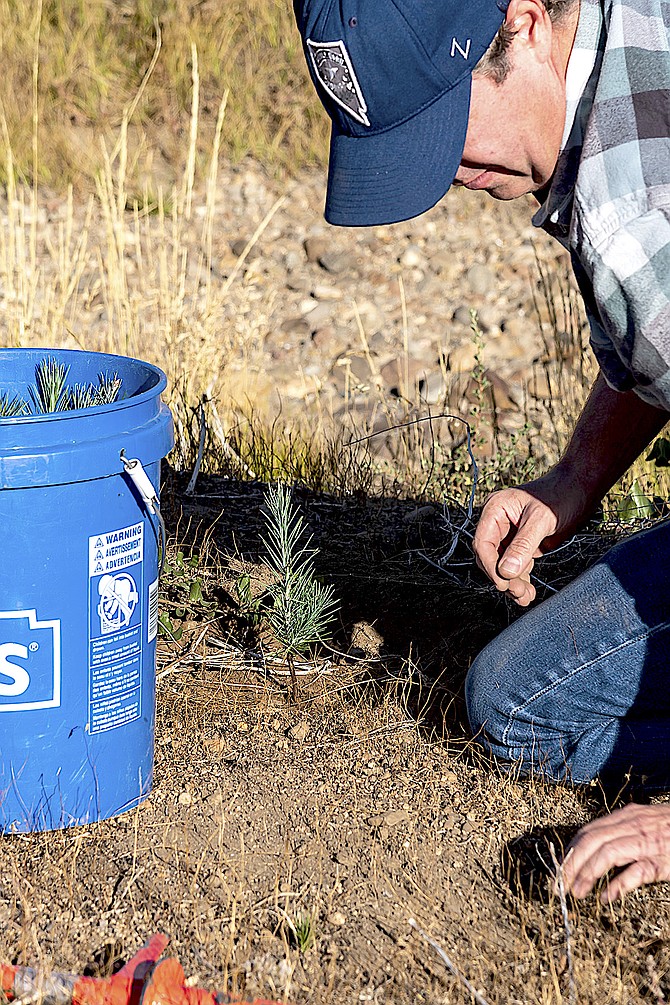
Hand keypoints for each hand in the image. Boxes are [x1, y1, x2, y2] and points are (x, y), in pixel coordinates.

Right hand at [472, 471, 588, 606]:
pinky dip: (521, 579)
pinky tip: (528, 592)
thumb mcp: (542, 520)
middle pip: (489, 556)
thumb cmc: (560, 496)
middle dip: (502, 577)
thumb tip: (506, 572)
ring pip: (502, 564)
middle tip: (518, 593)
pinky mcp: (522, 543)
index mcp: (495, 510)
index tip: (503, 583)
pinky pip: (515, 564)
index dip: (490, 565)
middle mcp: (498, 522)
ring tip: (525, 597)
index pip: (483, 543)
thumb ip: (523, 545)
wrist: (580, 489)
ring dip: (512, 583)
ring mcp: (509, 534)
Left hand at [562, 804, 669, 902]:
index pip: (588, 831)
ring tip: (576, 893)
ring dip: (587, 874)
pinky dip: (618, 884)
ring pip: (607, 852)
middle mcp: (633, 825)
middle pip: (591, 841)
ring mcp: (648, 842)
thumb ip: (622, 832)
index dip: (570, 851)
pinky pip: (636, 871)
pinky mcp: (663, 861)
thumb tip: (595, 852)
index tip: (559, 869)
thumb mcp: (645, 823)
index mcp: (626, 816)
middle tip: (558, 885)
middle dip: (570, 864)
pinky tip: (606, 897)